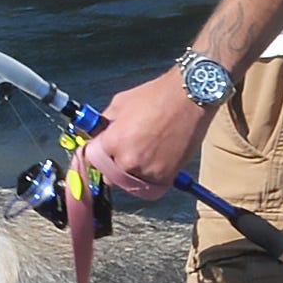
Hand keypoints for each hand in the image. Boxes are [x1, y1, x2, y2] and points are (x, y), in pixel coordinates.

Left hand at [83, 69, 210, 198]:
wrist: (189, 99)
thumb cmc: (157, 96)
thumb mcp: (120, 102)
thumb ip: (105, 123)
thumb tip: (97, 133)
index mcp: (113, 142)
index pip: (93, 161)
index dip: (97, 157)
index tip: (101, 156)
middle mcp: (127, 160)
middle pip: (110, 177)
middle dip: (114, 166)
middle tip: (126, 154)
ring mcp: (147, 171)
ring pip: (131, 183)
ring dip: (135, 173)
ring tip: (147, 153)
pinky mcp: (166, 176)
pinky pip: (151, 186)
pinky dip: (152, 177)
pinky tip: (157, 160)